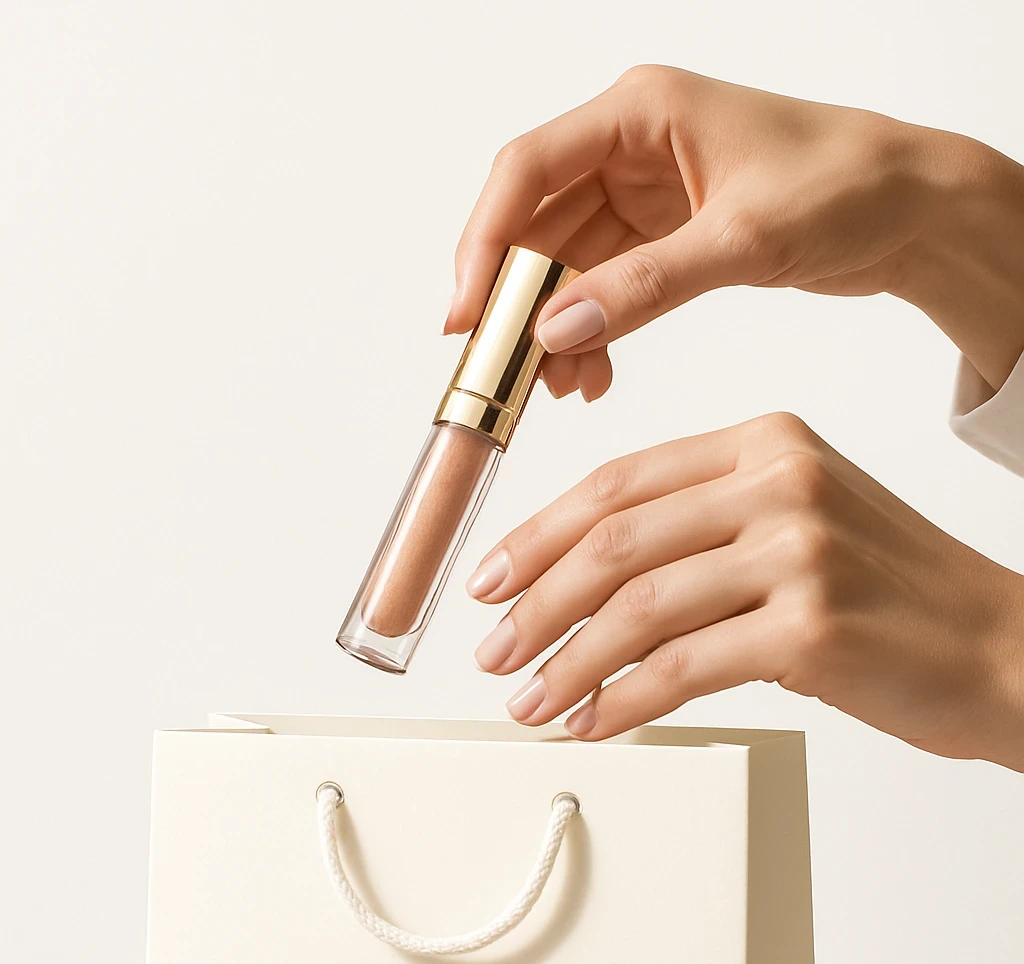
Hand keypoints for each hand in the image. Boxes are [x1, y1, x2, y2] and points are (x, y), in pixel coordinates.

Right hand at [448, 67, 1023, 399]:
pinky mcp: (662, 235)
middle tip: (504, 370)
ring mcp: (643, 192)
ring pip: (565, 264)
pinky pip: (601, 287)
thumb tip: (556, 329)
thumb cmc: (843, 188)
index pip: (528, 169)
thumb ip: (644, 287)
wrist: (911, 210)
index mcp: (640, 112)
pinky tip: (593, 375)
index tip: (466, 314)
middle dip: (516, 301)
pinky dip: (591, 331)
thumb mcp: (740, 240)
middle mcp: (630, 146)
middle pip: (536, 223)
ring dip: (554, 327)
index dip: (485, 242)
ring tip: (560, 387)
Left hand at [467, 413, 1023, 770]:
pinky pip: (678, 670)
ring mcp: (797, 552)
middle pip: (614, 542)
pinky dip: (620, 703)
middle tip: (494, 651)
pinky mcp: (809, 628)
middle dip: (534, 606)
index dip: (538, 536)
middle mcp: (780, 484)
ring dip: (565, 665)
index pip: (619, 481)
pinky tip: (593, 723)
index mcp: (767, 443)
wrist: (1001, 650)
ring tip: (531, 702)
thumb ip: (706, 530)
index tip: (492, 579)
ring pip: (635, 610)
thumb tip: (590, 585)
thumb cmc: (897, 599)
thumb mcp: (804, 524)